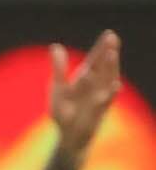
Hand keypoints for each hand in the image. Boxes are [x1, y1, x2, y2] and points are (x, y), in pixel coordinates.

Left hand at [50, 30, 120, 157]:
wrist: (69, 135)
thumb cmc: (63, 110)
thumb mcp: (58, 87)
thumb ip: (58, 68)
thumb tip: (55, 46)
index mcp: (85, 78)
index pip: (95, 60)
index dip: (102, 47)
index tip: (110, 34)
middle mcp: (95, 86)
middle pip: (104, 67)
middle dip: (108, 53)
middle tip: (112, 39)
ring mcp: (98, 98)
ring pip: (106, 80)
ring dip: (110, 68)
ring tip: (111, 54)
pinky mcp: (98, 112)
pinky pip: (105, 102)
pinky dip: (109, 94)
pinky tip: (114, 85)